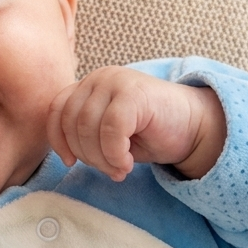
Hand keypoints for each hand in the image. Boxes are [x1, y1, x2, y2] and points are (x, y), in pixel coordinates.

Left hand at [47, 66, 226, 180]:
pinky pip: (111, 130)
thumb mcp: (106, 134)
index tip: (70, 162)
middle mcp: (99, 78)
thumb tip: (65, 154)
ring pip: (88, 128)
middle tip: (110, 170)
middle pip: (71, 123)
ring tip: (120, 169)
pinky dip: (115, 154)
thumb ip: (83, 134)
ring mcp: (116, 81)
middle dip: (87, 156)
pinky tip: (128, 163)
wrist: (191, 127)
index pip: (56, 111)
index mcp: (88, 86)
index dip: (58, 141)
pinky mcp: (134, 93)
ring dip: (102, 158)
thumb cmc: (148, 134)